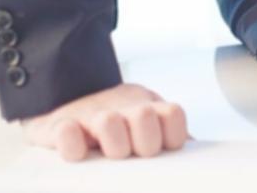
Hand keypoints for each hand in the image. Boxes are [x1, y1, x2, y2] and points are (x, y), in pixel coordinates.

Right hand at [21, 83, 187, 160]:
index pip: (173, 114)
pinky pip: (66, 132)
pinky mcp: (58, 125)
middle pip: (144, 117)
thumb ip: (167, 137)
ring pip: (108, 122)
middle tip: (133, 154)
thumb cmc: (115, 125)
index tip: (163, 149)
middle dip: (143, 142)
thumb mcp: (144, 124)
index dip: (172, 136)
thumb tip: (198, 152)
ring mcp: (90, 115)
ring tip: (107, 154)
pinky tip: (78, 153)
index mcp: (148, 108)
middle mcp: (122, 108)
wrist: (64, 101)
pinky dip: (72, 145)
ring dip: (112, 142)